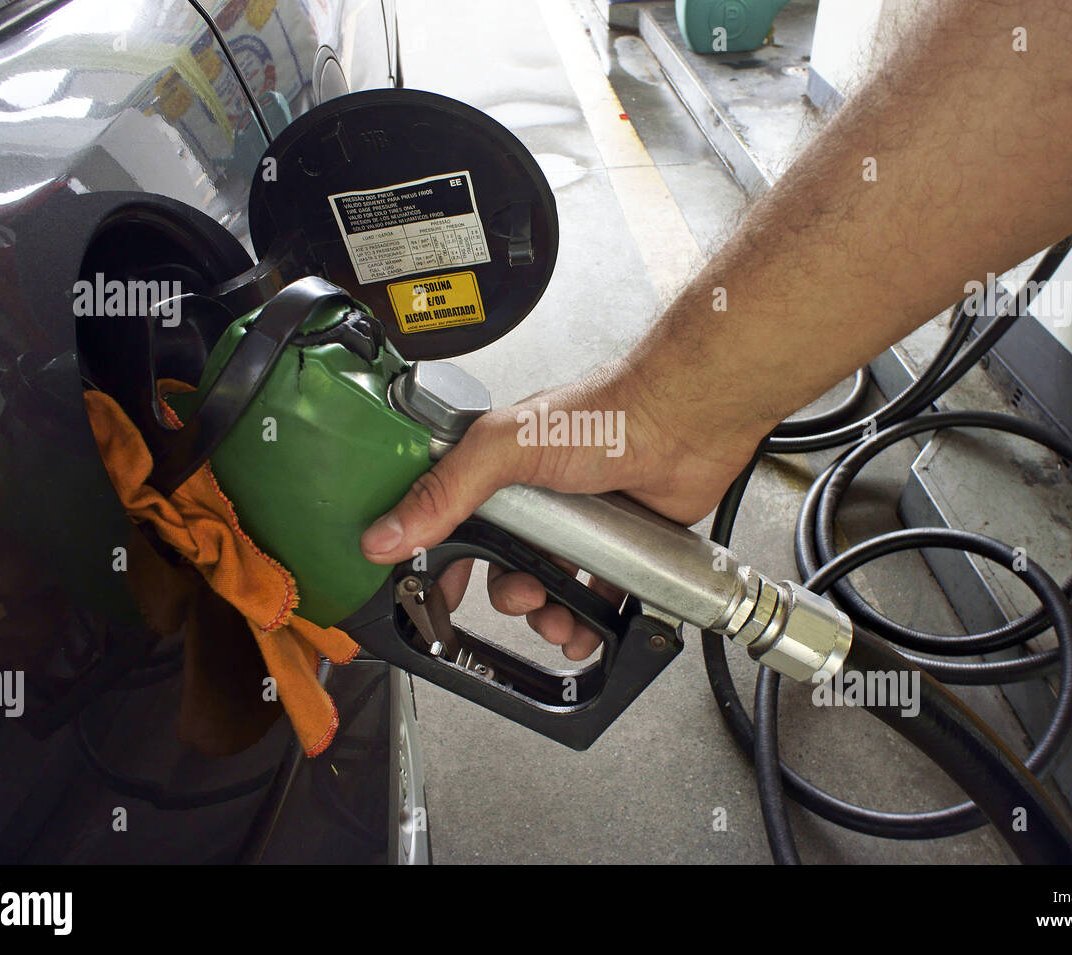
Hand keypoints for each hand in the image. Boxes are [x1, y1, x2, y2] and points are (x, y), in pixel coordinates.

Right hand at [358, 362, 759, 658]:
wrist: (686, 420)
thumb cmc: (608, 412)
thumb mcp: (507, 448)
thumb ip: (445, 491)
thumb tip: (386, 533)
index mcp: (499, 469)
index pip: (451, 522)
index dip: (442, 561)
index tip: (436, 594)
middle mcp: (537, 496)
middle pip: (504, 566)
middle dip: (508, 596)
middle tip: (523, 598)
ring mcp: (578, 522)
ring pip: (550, 587)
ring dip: (548, 617)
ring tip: (561, 622)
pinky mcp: (618, 544)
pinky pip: (596, 596)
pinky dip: (590, 621)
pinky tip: (590, 628)